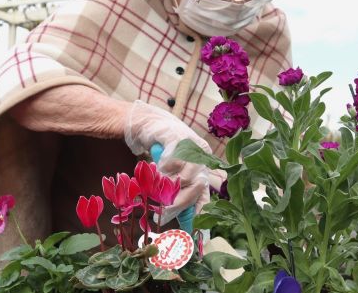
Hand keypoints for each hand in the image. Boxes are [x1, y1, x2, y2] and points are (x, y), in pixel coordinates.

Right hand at [125, 100, 211, 222]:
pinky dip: (164, 167)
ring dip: (168, 185)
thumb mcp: (171, 175)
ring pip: (185, 176)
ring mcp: (192, 147)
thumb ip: (175, 195)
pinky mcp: (179, 138)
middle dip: (180, 203)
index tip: (194, 231)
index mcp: (202, 169)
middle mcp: (202, 158)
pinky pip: (173, 160)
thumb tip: (176, 223)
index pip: (205, 195)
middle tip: (163, 213)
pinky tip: (159, 165)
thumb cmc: (162, 153)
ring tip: (157, 185)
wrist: (152, 125)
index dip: (201, 213)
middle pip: (198, 187)